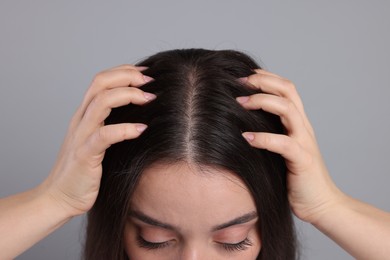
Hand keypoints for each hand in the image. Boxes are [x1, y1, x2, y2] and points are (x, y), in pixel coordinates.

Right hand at [41, 65, 155, 216]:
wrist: (59, 198)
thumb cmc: (83, 171)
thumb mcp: (97, 142)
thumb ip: (110, 126)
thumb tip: (139, 116)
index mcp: (84, 115)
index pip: (100, 81)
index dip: (122, 72)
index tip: (145, 73)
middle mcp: (81, 121)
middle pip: (100, 83)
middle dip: (127, 76)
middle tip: (149, 81)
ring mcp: (81, 136)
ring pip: (101, 102)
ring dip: (128, 95)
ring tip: (149, 98)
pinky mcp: (85, 155)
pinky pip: (104, 135)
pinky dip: (124, 129)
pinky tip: (141, 130)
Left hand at [237, 69, 342, 222]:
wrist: (320, 204)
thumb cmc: (296, 177)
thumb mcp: (282, 149)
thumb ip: (271, 133)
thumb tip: (242, 124)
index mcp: (298, 122)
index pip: (286, 89)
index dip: (267, 77)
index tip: (245, 75)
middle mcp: (303, 127)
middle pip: (288, 91)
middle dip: (263, 82)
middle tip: (239, 82)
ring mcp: (304, 142)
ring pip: (287, 110)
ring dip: (262, 102)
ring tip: (240, 103)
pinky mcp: (302, 160)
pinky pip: (283, 143)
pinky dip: (263, 138)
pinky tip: (246, 138)